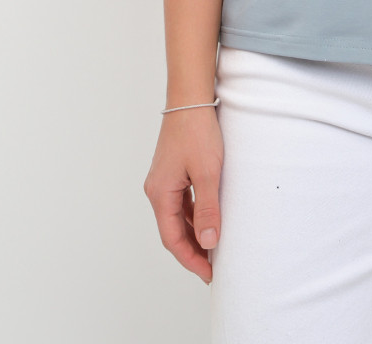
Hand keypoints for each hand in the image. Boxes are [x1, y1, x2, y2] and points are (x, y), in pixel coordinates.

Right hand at [144, 106, 223, 284]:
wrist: (191, 98)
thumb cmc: (197, 131)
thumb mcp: (208, 172)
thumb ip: (208, 208)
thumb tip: (210, 242)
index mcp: (161, 193)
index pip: (172, 238)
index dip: (191, 259)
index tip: (209, 273)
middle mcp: (157, 189)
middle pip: (172, 230)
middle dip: (192, 250)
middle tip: (214, 266)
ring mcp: (164, 180)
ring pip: (177, 217)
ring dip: (194, 233)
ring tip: (214, 247)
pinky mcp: (173, 171)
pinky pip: (181, 202)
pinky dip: (194, 216)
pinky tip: (209, 219)